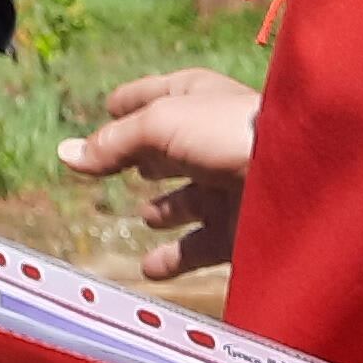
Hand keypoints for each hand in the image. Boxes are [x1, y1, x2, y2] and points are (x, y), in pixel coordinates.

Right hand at [61, 66, 259, 282]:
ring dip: (167, 208)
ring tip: (147, 216)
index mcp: (197, 97)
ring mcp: (228, 184)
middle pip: (170, 149)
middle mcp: (213, 138)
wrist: (297, 175)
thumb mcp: (157, 124)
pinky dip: (174, 258)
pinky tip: (150, 268)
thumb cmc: (226, 132)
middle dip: (147, 157)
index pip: (155, 95)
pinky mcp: (239, 227)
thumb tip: (66, 155)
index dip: (130, 101)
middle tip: (120, 166)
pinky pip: (199, 246)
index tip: (108, 108)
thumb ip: (111, 144)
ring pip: (189, 200)